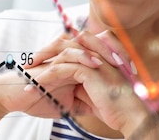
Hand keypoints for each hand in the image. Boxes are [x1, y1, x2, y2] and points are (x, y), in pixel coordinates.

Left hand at [27, 31, 158, 138]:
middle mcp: (97, 52)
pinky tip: (37, 83)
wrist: (130, 116)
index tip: (38, 61)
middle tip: (28, 62)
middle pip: (64, 41)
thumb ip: (80, 83)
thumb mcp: (93, 92)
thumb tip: (64, 83)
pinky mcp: (90, 70)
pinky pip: (62, 68)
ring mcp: (94, 59)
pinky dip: (47, 75)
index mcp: (99, 53)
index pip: (71, 44)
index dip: (53, 50)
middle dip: (44, 50)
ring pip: (61, 53)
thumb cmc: (115, 107)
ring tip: (27, 74)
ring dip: (42, 63)